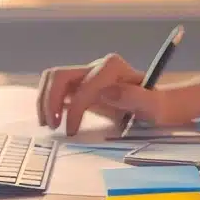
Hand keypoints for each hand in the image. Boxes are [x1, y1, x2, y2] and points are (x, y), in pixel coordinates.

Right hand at [35, 54, 199, 135]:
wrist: (155, 103)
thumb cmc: (155, 106)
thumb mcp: (153, 105)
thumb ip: (135, 97)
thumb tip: (108, 92)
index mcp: (113, 68)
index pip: (83, 88)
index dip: (74, 111)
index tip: (72, 132)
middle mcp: (96, 66)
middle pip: (60, 75)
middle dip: (50, 101)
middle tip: (52, 126)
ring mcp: (86, 74)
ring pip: (53, 78)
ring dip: (44, 100)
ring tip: (48, 124)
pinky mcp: (80, 84)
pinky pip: (56, 86)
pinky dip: (47, 101)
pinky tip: (51, 120)